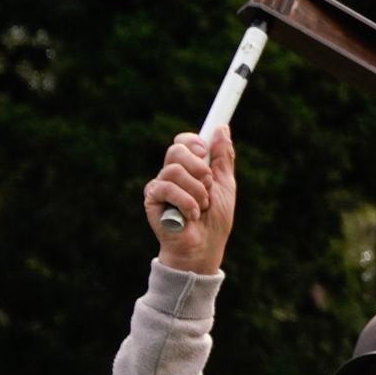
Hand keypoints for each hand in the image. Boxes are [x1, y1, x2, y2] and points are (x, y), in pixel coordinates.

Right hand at [144, 127, 236, 274]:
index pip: (183, 142)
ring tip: (201, 207)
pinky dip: (186, 202)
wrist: (205, 246)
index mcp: (189, 168)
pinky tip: (191, 216)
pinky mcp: (151, 200)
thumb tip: (221, 128)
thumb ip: (222, 157)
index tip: (205, 151)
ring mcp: (160, 186)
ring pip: (174, 170)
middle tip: (207, 185)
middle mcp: (171, 174)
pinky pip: (166, 188)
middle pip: (176, 150)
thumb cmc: (215, 219)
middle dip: (199, 168)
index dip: (193, 142)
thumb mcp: (224, 184)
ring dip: (196, 190)